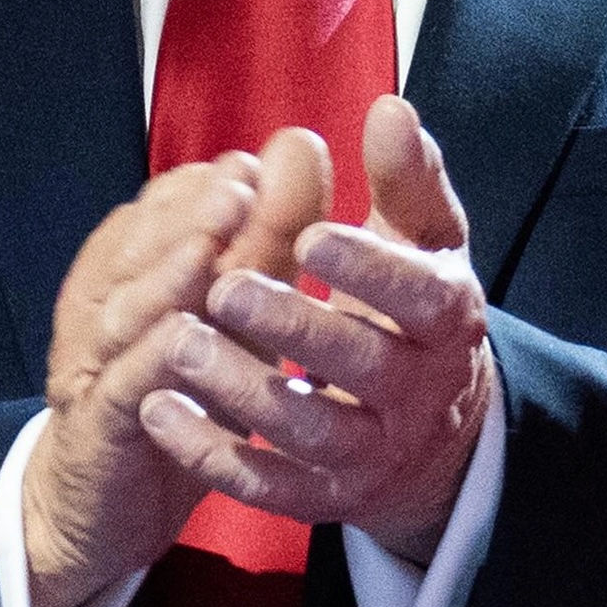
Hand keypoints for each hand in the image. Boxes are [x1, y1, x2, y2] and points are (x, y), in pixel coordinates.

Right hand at [21, 140, 328, 606]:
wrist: (109, 502)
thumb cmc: (185, 388)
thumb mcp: (235, 311)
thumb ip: (266, 234)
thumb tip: (301, 145)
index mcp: (140, 263)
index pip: (167, 206)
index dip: (211, 183)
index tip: (260, 162)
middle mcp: (111, 300)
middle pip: (145, 246)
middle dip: (191, 211)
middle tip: (241, 183)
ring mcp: (96, 361)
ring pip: (128, 308)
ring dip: (166, 273)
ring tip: (209, 247)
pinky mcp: (98, 424)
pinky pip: (121, 387)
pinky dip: (148, 360)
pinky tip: (180, 339)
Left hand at [138, 96, 497, 562]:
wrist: (436, 435)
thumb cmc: (414, 310)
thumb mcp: (424, 243)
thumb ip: (406, 179)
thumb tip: (391, 110)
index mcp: (446, 319)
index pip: (419, 296)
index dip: (369, 270)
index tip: (311, 235)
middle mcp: (418, 392)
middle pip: (361, 365)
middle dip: (293, 328)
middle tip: (225, 288)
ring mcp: (374, 451)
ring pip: (311, 430)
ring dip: (243, 392)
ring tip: (179, 345)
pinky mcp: (330, 496)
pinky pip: (273, 486)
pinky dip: (215, 455)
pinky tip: (159, 414)